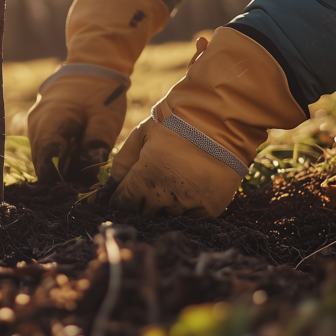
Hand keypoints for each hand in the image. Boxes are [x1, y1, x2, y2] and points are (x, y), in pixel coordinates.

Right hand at [27, 68, 127, 182]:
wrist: (93, 66)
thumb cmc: (101, 90)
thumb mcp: (105, 118)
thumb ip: (96, 146)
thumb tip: (88, 176)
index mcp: (49, 123)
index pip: (46, 164)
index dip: (61, 182)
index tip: (81, 192)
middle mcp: (36, 127)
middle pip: (43, 165)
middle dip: (64, 180)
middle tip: (88, 188)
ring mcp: (37, 128)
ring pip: (46, 160)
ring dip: (64, 171)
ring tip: (87, 177)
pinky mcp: (43, 129)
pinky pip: (49, 151)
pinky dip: (63, 160)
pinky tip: (81, 164)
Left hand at [101, 27, 305, 217]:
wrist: (222, 118)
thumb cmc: (177, 122)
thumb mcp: (143, 133)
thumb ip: (123, 160)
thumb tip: (113, 182)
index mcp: (145, 178)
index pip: (123, 204)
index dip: (122, 198)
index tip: (126, 192)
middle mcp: (165, 196)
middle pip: (144, 213)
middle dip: (143, 201)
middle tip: (153, 182)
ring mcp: (189, 204)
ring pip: (168, 216)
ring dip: (167, 204)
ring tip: (176, 181)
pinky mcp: (210, 208)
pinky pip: (191, 216)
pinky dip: (188, 206)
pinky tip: (192, 186)